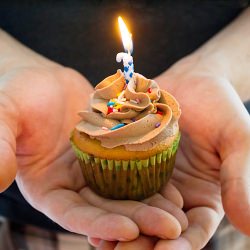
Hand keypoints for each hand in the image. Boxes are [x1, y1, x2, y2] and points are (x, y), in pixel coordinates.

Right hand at [0, 62, 187, 241]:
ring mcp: (95, 168)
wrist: (40, 81)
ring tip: (181, 213)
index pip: (75, 214)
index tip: (130, 230)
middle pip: (108, 208)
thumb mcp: (4, 114)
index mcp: (49, 188)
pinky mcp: (112, 149)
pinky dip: (154, 173)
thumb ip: (0, 145)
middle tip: (173, 228)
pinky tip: (176, 182)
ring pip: (126, 190)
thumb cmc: (16, 94)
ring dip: (153, 202)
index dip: (100, 224)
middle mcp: (75, 184)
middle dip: (139, 218)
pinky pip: (135, 163)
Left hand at [99, 54, 249, 248]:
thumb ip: (241, 179)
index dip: (182, 245)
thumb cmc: (221, 109)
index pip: (194, 230)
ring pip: (133, 208)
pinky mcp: (130, 160)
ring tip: (100, 240)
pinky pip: (116, 180)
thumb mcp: (238, 140)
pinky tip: (90, 207)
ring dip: (117, 225)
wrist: (192, 82)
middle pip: (157, 226)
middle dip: (141, 242)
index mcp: (203, 197)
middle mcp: (173, 193)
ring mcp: (149, 177)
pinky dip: (105, 194)